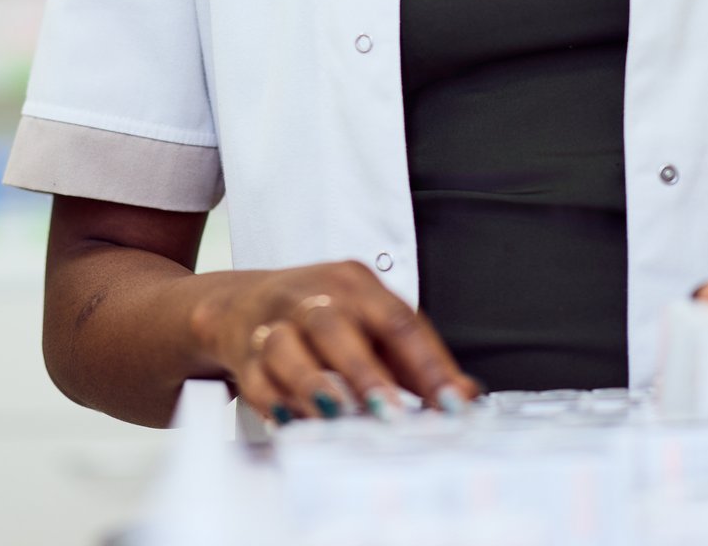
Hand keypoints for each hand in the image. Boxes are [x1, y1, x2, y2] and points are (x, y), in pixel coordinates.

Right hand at [190, 261, 481, 423]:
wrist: (241, 303)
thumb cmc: (323, 318)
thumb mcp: (372, 323)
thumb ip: (417, 361)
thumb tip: (466, 396)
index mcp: (354, 284)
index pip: (397, 319)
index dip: (427, 363)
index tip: (450, 403)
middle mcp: (312, 297)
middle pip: (336, 327)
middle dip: (364, 373)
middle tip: (389, 414)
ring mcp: (273, 323)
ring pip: (288, 349)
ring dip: (314, 386)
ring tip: (338, 416)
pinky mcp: (245, 353)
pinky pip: (256, 379)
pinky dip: (275, 402)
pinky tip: (295, 423)